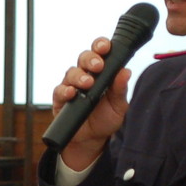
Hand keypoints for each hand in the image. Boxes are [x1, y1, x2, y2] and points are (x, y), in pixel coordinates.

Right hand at [51, 37, 131, 170]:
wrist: (91, 139)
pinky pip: (59, 90)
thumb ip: (120, 89)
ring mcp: (72, 86)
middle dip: (90, 58)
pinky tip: (71, 93)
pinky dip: (65, 90)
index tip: (106, 47)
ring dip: (79, 75)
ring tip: (87, 83)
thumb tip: (126, 71)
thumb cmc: (105, 118)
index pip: (100, 53)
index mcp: (101, 73)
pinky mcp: (60, 99)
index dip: (101, 46)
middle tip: (98, 66)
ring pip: (71, 72)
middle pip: (84, 58)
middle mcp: (85, 75)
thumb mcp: (118, 105)